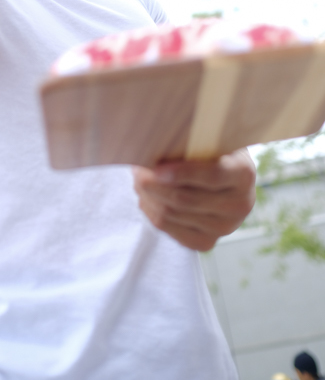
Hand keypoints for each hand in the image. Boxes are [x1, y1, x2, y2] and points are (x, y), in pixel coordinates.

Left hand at [133, 148, 255, 251]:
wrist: (223, 173)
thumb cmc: (209, 148)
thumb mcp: (207, 138)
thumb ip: (190, 141)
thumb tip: (154, 143)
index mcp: (244, 173)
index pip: (212, 176)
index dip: (181, 173)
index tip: (156, 168)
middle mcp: (240, 204)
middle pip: (186, 200)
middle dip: (154, 185)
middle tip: (136, 171)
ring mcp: (225, 227)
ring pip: (173, 215)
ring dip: (148, 197)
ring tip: (138, 180)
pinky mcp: (208, 242)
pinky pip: (170, 230)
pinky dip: (152, 212)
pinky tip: (146, 198)